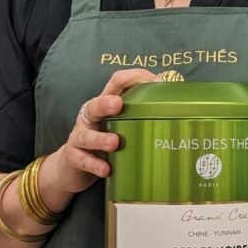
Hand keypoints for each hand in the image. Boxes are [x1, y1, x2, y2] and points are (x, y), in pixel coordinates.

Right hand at [42, 69, 158, 199]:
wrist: (71, 168)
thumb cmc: (102, 143)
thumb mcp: (120, 126)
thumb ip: (140, 117)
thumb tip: (176, 110)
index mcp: (105, 105)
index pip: (116, 83)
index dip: (135, 78)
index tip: (156, 83)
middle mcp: (90, 117)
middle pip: (95, 105)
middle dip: (105, 103)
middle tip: (118, 104)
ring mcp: (80, 137)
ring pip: (86, 135)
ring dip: (100, 138)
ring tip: (114, 142)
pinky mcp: (74, 157)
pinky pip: (82, 159)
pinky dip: (94, 164)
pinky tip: (106, 169)